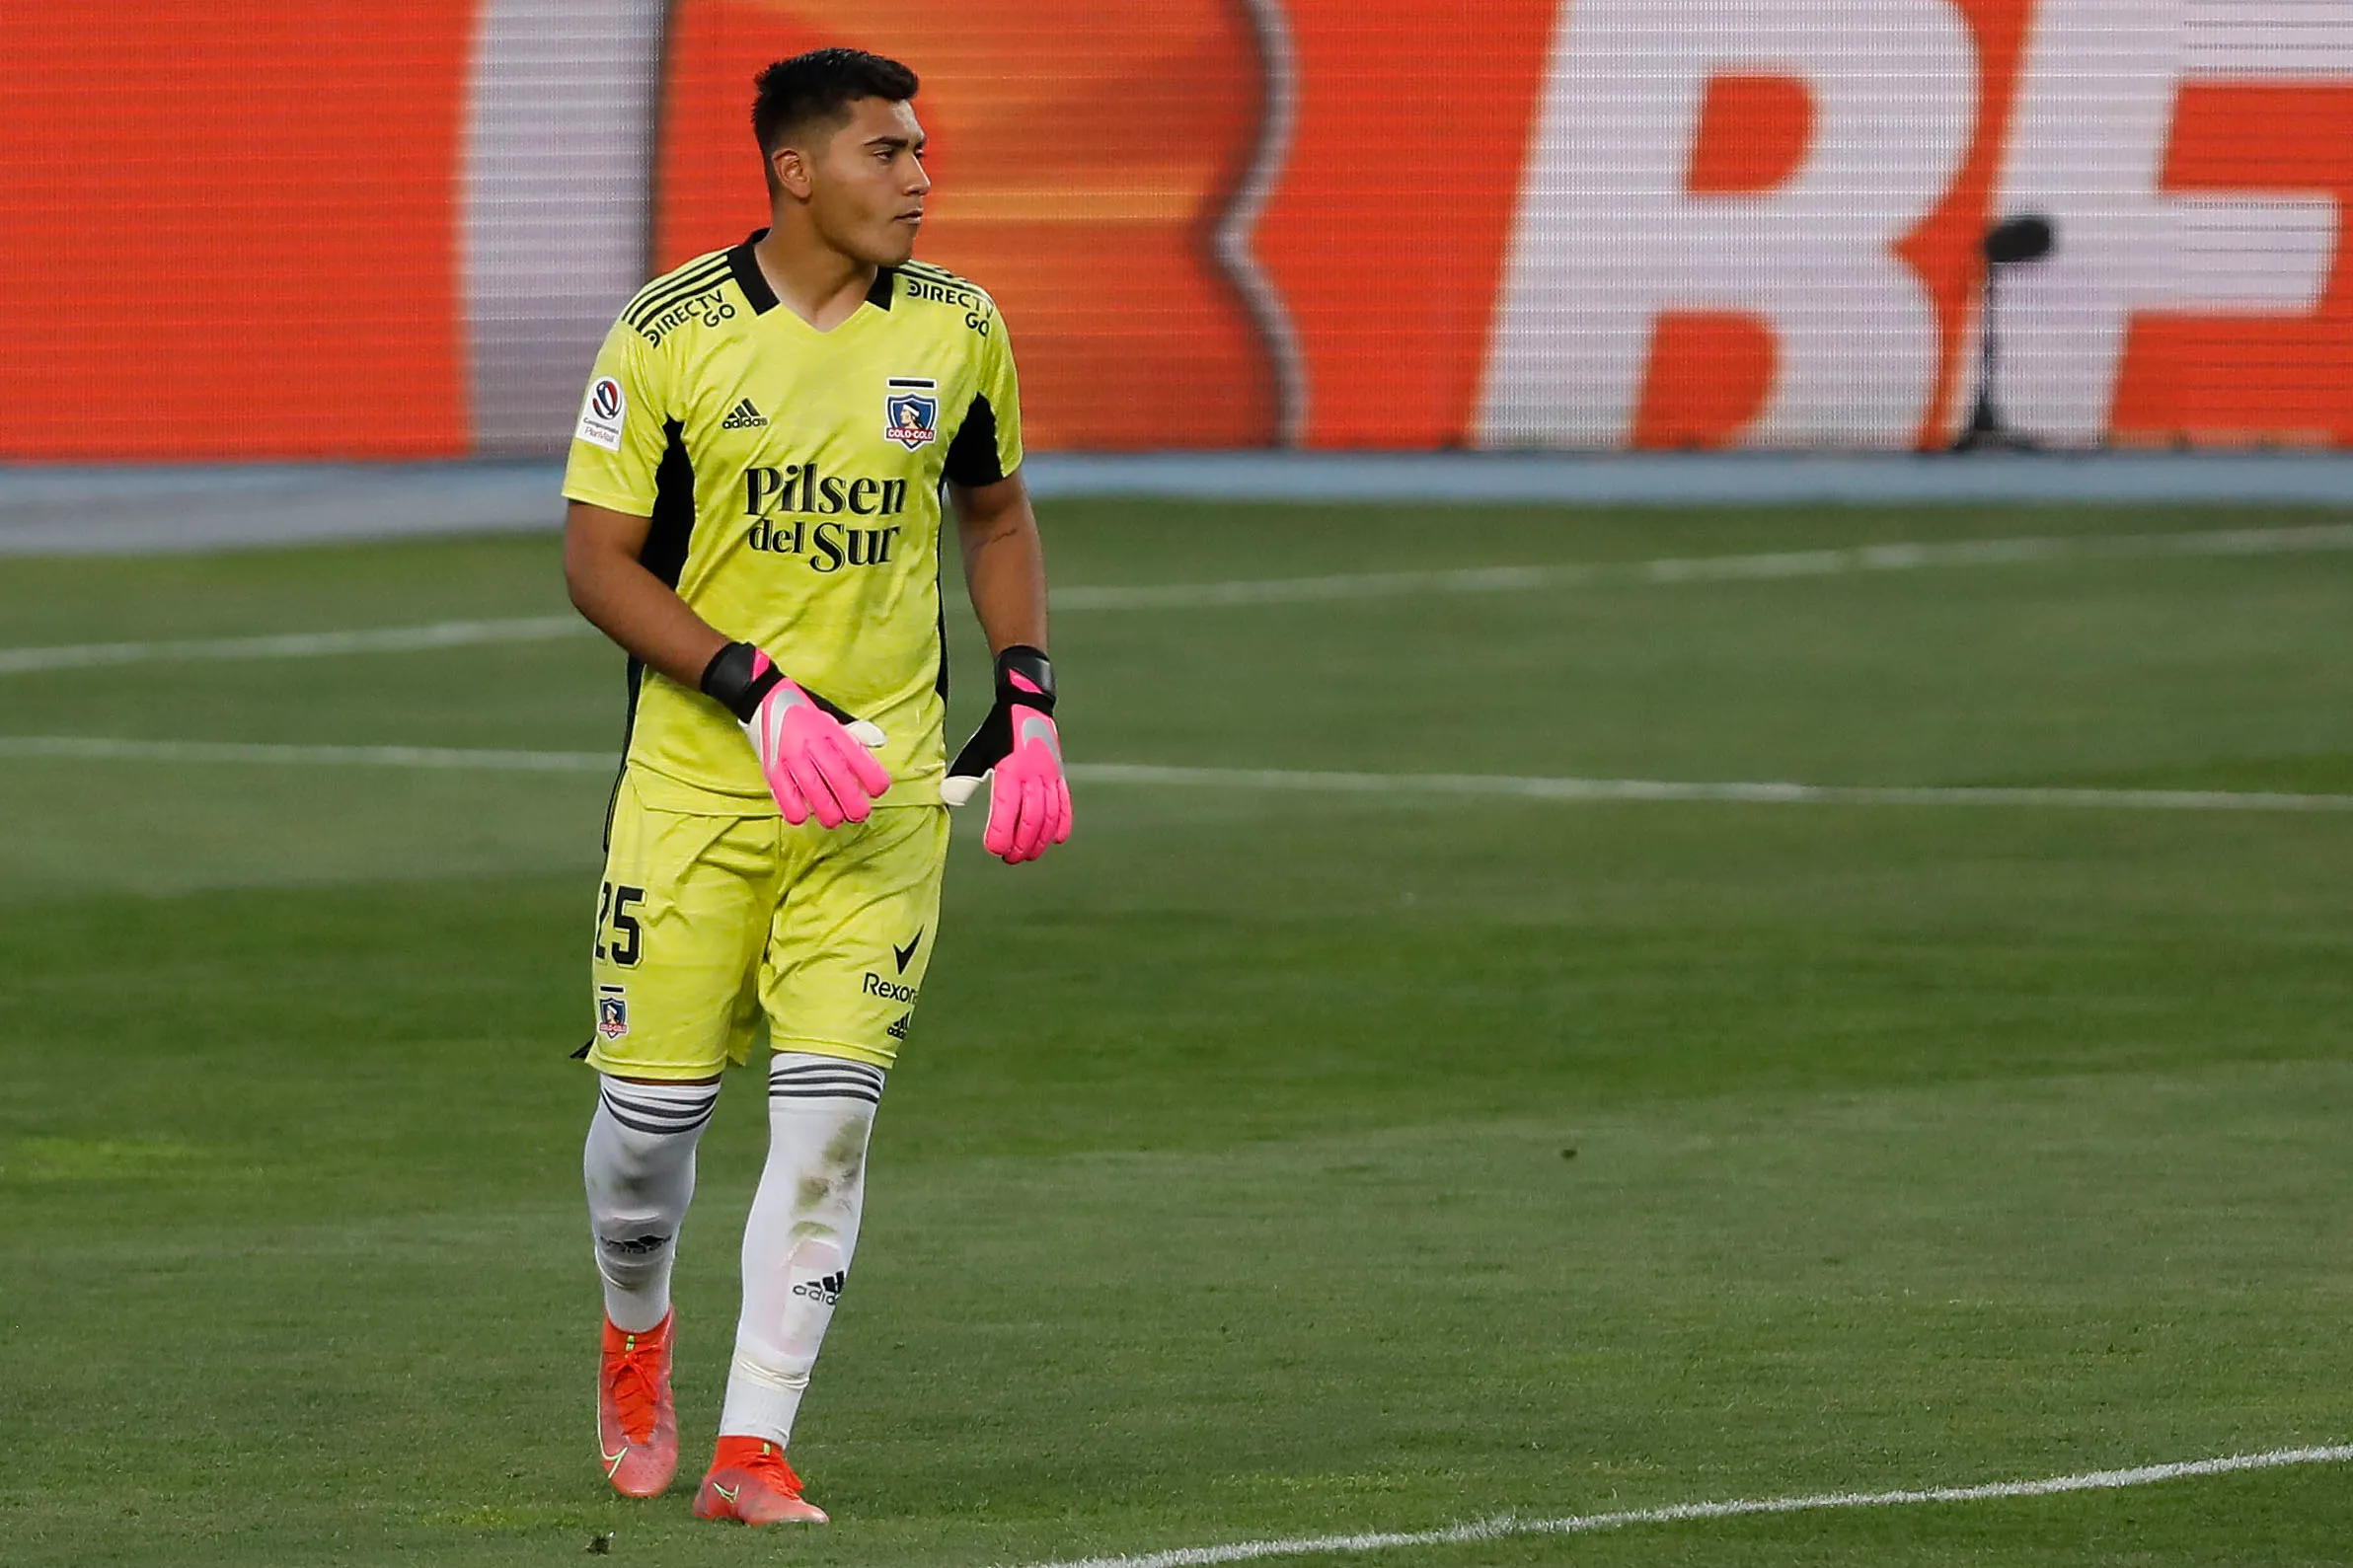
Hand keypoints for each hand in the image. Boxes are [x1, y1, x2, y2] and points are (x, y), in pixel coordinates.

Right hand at [701, 643, 889, 827]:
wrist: (763, 700)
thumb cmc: (804, 717)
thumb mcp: (832, 719)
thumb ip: (856, 734)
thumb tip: (880, 740)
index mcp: (831, 730)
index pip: (858, 757)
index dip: (873, 778)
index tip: (878, 791)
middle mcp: (812, 743)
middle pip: (838, 778)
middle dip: (853, 803)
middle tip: (859, 815)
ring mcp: (791, 756)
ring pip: (813, 792)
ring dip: (828, 812)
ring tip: (835, 820)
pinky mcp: (772, 768)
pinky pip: (785, 796)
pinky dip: (796, 812)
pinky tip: (804, 817)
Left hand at [942, 646, 1070, 862]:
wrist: (1028, 704)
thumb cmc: (998, 731)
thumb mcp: (976, 750)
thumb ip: (964, 776)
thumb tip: (949, 798)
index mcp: (1010, 771)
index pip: (1006, 810)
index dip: (1001, 834)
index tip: (993, 849)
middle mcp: (1033, 776)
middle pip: (1031, 820)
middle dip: (1020, 844)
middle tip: (1009, 859)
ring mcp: (1050, 776)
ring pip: (1049, 817)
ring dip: (1039, 840)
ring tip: (1028, 855)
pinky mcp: (1059, 775)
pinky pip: (1065, 804)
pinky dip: (1062, 824)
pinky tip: (1056, 840)